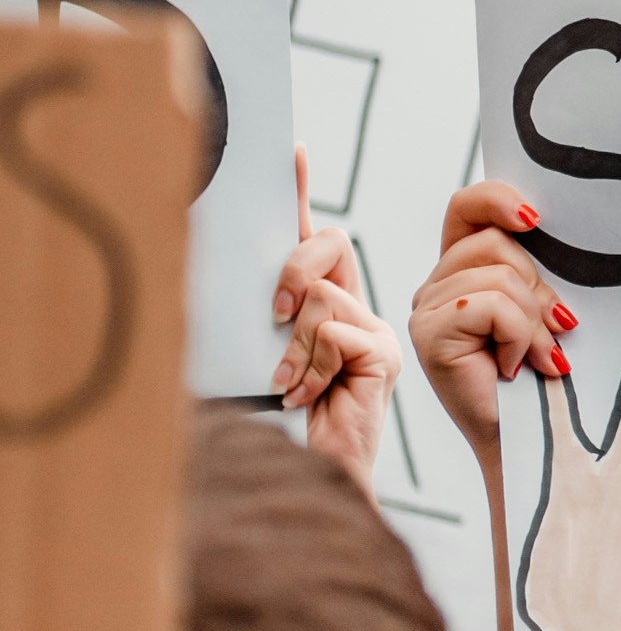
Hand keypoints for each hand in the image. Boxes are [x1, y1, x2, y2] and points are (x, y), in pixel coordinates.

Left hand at [269, 147, 401, 491]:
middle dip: (291, 271)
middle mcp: (355, 311)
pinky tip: (310, 395)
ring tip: (291, 385)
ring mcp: (375, 331)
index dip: (303, 194)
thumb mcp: (261, 362)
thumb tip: (226, 287)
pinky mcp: (384, 353)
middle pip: (326, 247)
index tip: (292, 152)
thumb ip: (263, 325)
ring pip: (321, 297)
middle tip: (274, 314)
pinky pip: (335, 330)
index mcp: (324, 309)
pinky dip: (311, 365)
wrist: (314, 479)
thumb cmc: (284, 429)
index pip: (315, 240)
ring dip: (293, 347)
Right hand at [409, 181, 573, 465]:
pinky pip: (491, 305)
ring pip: (499, 274)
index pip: (466, 207)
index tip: (537, 219)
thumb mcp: (544, 310)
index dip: (497, 198)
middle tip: (556, 328)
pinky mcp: (428, 333)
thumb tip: (544, 225)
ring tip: (539, 357)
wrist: (532, 443)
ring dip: (534, 320)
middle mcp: (437, 286)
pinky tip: (515, 368)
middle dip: (539, 285)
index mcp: (462, 271)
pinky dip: (519, 336)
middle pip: (494, 241)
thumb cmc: (543, 379)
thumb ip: (535, 270)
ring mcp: (427, 309)